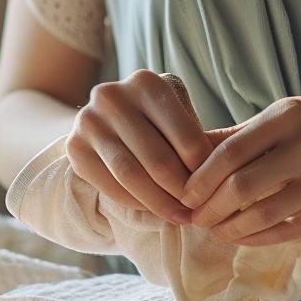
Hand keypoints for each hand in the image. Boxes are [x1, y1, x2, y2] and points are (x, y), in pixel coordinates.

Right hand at [68, 70, 211, 223]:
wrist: (106, 119)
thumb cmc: (157, 120)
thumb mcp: (179, 115)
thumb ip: (199, 139)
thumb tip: (225, 178)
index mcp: (148, 83)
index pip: (188, 140)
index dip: (205, 173)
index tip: (215, 192)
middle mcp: (113, 96)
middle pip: (159, 161)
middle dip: (182, 193)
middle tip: (197, 212)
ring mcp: (89, 121)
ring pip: (131, 176)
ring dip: (159, 204)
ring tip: (179, 217)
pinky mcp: (74, 147)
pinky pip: (110, 186)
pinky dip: (135, 204)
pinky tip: (153, 211)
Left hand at [181, 95, 300, 244]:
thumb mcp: (288, 117)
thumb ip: (241, 135)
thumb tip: (187, 149)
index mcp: (288, 117)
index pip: (229, 152)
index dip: (200, 180)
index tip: (184, 196)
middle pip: (241, 186)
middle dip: (210, 209)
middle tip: (197, 220)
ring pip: (265, 213)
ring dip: (232, 228)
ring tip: (217, 232)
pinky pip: (292, 230)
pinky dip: (260, 238)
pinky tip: (244, 239)